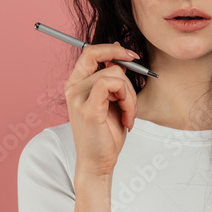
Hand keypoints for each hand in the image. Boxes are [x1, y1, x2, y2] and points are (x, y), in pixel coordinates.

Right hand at [64, 42, 140, 178]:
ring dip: (131, 94)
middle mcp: (73, 88)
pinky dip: (127, 99)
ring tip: (129, 113)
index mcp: (76, 85)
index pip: (89, 52)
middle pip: (98, 55)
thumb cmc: (106, 135)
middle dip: (122, 58)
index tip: (131, 55)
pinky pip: (111, 85)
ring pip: (115, 74)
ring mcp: (78, 98)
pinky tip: (127, 116)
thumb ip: (112, 82)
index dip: (111, 48)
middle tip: (138, 65)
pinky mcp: (88, 110)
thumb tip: (122, 62)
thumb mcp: (111, 102)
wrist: (98, 163)